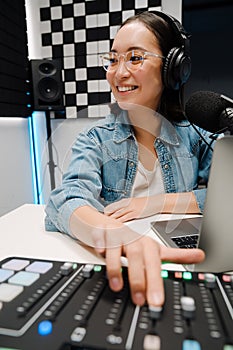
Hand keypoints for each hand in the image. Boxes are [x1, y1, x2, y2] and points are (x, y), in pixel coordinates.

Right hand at [70, 206, 204, 306]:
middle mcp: (133, 240)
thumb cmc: (134, 241)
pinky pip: (100, 236)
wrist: (112, 225)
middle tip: (141, 300)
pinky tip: (100, 252)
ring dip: (116, 267)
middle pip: (137, 258)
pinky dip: (100, 243)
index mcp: (148, 245)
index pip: (154, 264)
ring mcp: (117, 236)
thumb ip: (176, 255)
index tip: (157, 301)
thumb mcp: (156, 249)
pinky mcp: (102, 233)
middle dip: (139, 279)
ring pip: (118, 249)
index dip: (155, 282)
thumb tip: (201, 255)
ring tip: (116, 286)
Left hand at [104, 196, 157, 221]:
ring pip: (117, 215)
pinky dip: (120, 223)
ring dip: (111, 221)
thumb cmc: (147, 204)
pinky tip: (116, 226)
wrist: (157, 202)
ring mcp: (131, 208)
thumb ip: (127, 208)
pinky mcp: (136, 213)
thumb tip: (120, 213)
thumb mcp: (134, 204)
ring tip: (106, 227)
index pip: (111, 207)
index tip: (103, 219)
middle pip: (112, 211)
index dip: (106, 214)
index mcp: (125, 201)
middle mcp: (126, 204)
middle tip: (102, 225)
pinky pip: (125, 218)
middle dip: (106, 218)